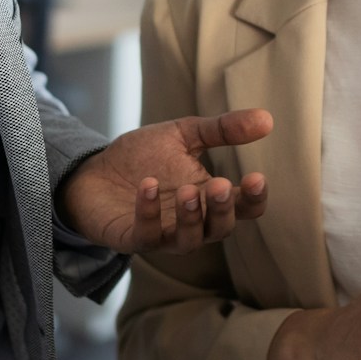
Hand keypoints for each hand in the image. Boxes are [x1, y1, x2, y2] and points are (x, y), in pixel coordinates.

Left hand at [60, 109, 272, 255]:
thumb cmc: (143, 157)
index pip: (244, 208)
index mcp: (210, 198)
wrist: (93, 171)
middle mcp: (193, 222)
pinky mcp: (133, 239)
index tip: (257, 177)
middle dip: (223, 210)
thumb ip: (223, 129)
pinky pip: (147, 235)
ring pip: (189, 240)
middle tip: (219, 185)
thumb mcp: (184, 134)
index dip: (255, 199)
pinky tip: (148, 185)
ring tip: (187, 190)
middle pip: (220, 229)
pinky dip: (149, 213)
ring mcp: (164, 234)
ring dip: (191, 218)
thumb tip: (267, 119)